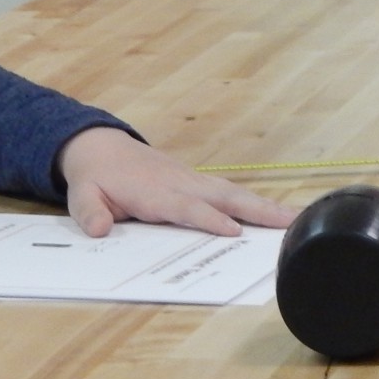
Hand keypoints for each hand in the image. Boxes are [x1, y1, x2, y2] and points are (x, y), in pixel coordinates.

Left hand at [56, 127, 295, 237]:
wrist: (100, 146)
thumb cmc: (95, 178)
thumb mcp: (82, 196)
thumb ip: (90, 212)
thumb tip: (99, 229)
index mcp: (154, 192)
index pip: (185, 207)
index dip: (208, 219)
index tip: (233, 232)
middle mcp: (180, 184)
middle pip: (223, 197)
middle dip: (255, 210)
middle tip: (288, 223)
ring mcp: (192, 181)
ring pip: (233, 194)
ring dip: (265, 207)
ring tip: (296, 221)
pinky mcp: (198, 183)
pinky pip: (229, 193)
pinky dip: (255, 204)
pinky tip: (277, 216)